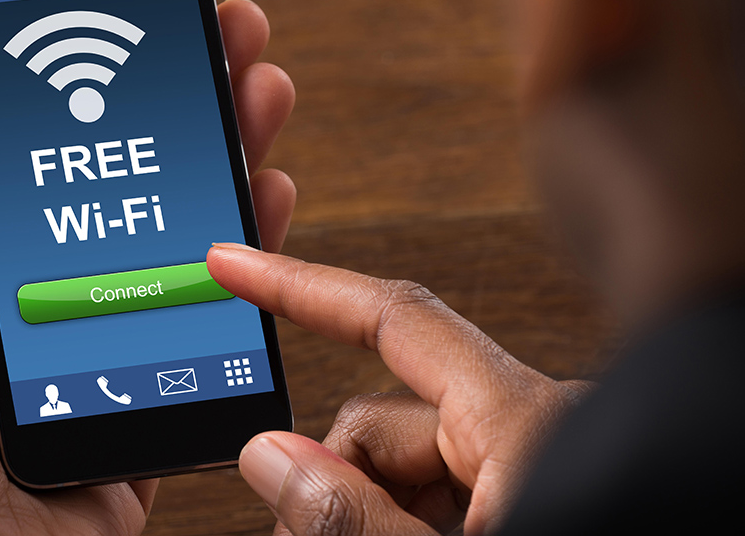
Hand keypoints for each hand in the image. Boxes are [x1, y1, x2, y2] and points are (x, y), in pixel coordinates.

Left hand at [0, 0, 295, 535]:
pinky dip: (246, 263)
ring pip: (179, 241)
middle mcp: (47, 292)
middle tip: (231, 41)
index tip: (150, 21)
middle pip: (132, 183)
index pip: (56, 147)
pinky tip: (267, 207)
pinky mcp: (148, 396)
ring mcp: (102, 342)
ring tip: (261, 102)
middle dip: (185, 105)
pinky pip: (207, 323)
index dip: (105, 81)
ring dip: (224, 164)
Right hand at [206, 244, 592, 535]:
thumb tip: (271, 458)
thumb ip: (353, 521)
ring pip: (405, 465)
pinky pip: (441, 492)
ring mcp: (537, 465)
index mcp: (527, 424)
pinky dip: (403, 524)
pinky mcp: (535, 493)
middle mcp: (535, 430)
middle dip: (336, 481)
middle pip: (385, 420)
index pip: (397, 321)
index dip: (303, 288)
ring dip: (367, 512)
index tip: (238, 265)